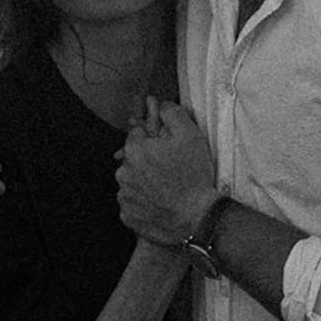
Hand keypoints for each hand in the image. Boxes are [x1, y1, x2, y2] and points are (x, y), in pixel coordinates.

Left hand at [116, 99, 217, 246]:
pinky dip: (143, 203)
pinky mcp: (128, 216)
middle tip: (170, 170)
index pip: (137, 136)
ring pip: (132, 183)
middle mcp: (123, 173)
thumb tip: (162, 104)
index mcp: (134, 150)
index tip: (166, 149)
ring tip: (166, 189)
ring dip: (144, 183)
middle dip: (148, 161)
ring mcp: (124, 196)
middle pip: (133, 160)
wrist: (197, 216)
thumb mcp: (190, 135)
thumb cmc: (194, 175)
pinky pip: (133, 205)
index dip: (153, 140)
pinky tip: (160, 203)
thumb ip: (173, 114)